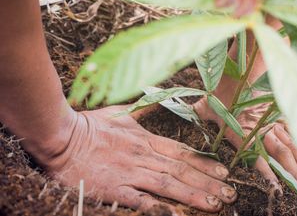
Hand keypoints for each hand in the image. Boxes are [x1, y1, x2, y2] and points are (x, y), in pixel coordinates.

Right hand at [30, 106, 236, 213]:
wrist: (60, 137)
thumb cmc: (89, 125)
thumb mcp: (120, 112)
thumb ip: (143, 111)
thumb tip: (159, 99)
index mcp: (145, 139)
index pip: (183, 152)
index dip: (205, 163)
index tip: (223, 171)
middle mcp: (144, 156)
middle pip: (182, 170)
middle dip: (208, 182)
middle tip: (230, 192)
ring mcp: (130, 172)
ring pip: (169, 184)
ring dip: (194, 195)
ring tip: (216, 204)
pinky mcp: (115, 188)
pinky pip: (141, 200)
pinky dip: (160, 207)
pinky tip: (178, 214)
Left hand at [194, 95, 296, 198]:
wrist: (244, 68)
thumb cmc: (222, 89)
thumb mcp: (206, 105)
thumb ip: (198, 113)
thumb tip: (186, 112)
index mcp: (242, 131)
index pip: (257, 156)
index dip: (267, 173)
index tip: (277, 189)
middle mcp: (262, 130)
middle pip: (283, 157)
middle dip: (296, 178)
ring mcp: (274, 125)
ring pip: (294, 150)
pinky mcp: (281, 118)